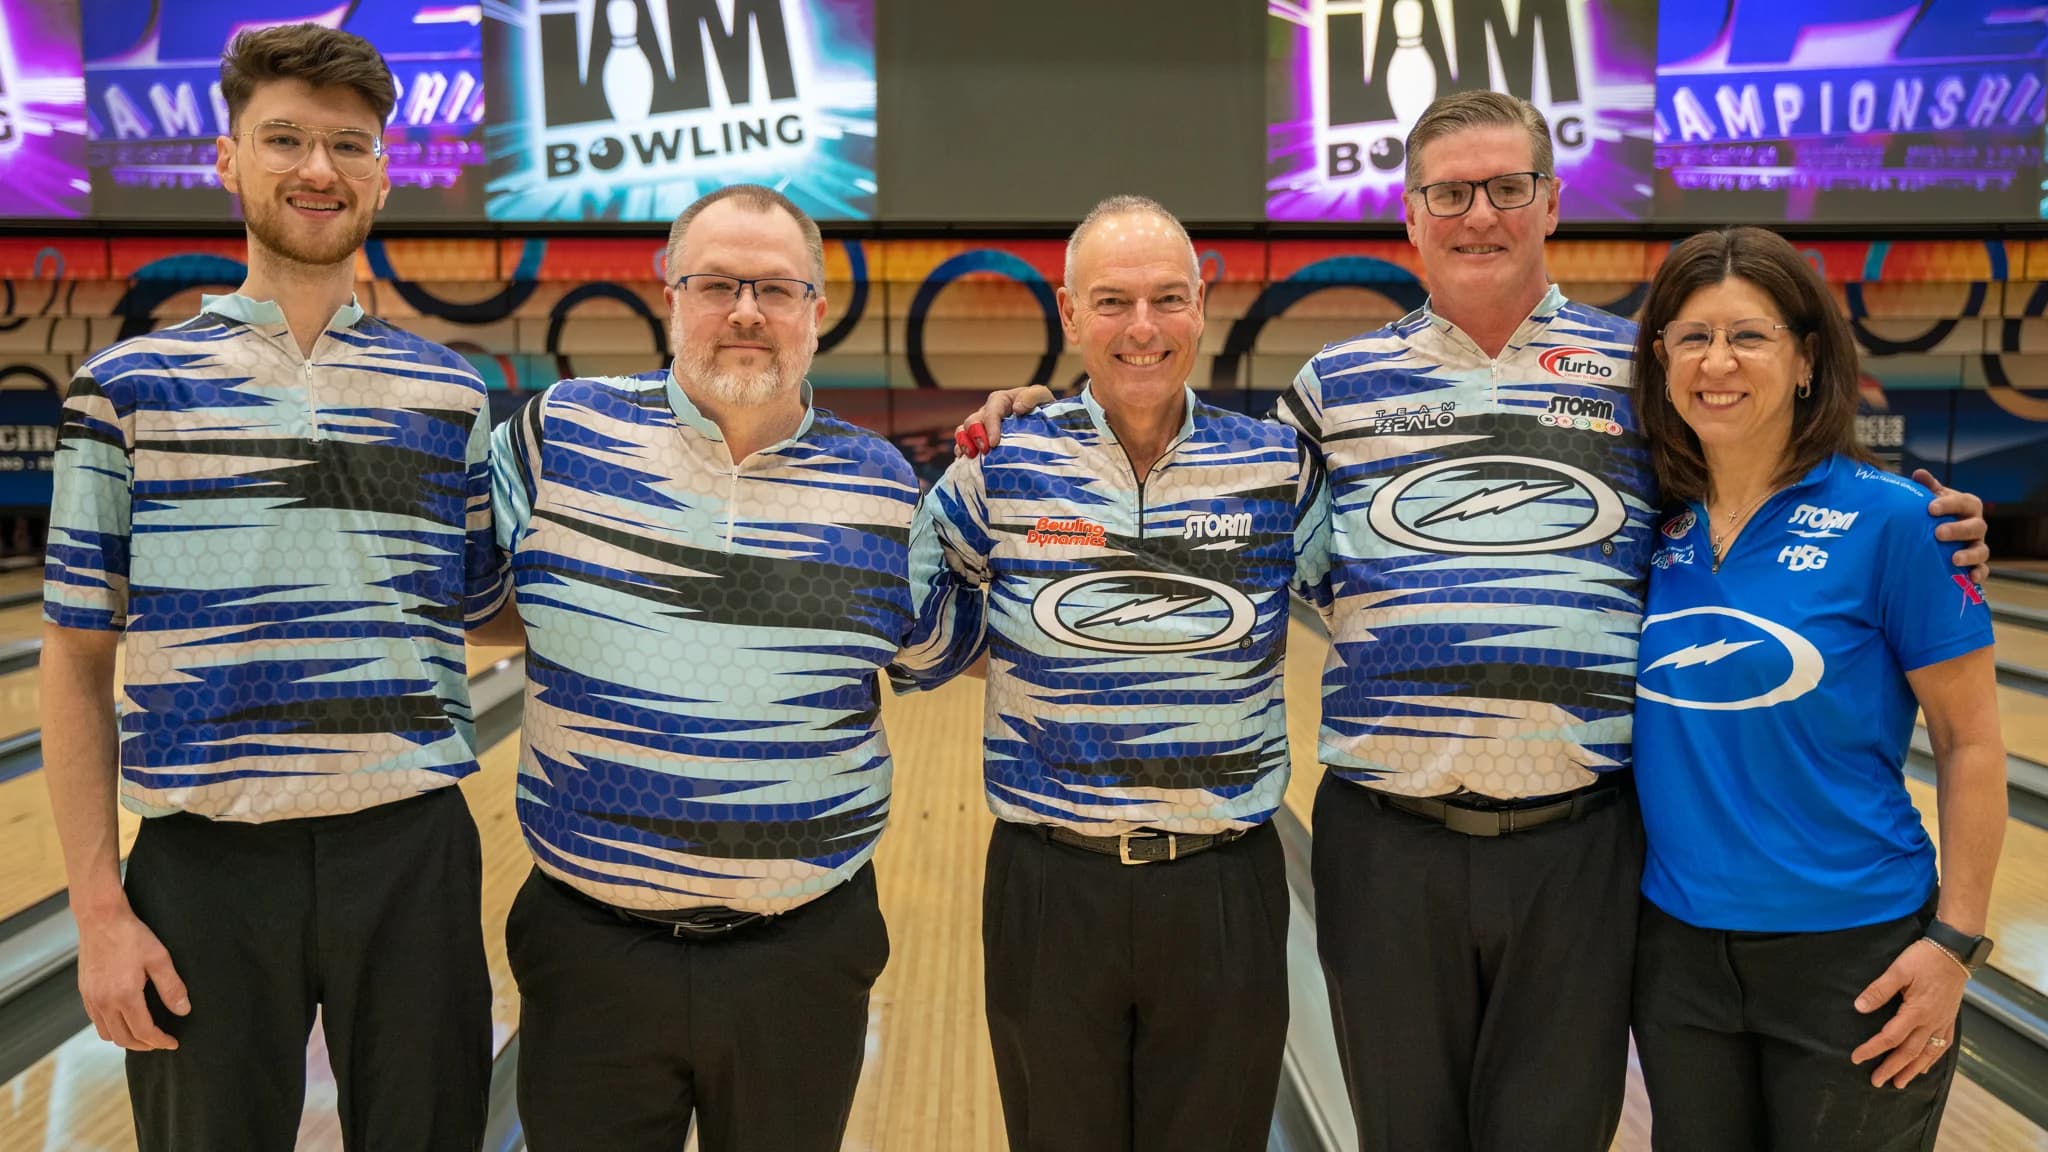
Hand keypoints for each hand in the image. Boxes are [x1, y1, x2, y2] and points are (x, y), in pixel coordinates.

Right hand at [76, 906, 188, 1050]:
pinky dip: (111, 1028)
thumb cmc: (131, 935)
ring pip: (106, 1033)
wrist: (100, 918)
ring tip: (144, 1035)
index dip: (160, 1041)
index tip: (173, 1043)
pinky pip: (96, 1021)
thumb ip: (172, 987)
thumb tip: (183, 1010)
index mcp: (124, 996)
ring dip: (126, 1039)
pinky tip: (124, 1020)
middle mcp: (103, 1002)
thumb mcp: (159, 958)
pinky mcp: (84, 992)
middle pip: (123, 1038)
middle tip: (161, 1042)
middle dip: (144, 1045)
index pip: (144, 1031)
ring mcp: (91, 998)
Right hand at [953, 386, 1056, 457]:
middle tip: (985, 450)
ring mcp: (982, 428)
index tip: (994, 443)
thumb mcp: (1042, 396)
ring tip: (970, 456)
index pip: (991, 411)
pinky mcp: (980, 441)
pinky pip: (964, 444)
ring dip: (964, 443)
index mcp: (1001, 401)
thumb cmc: (1042, 409)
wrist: (1045, 424)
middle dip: (975, 436)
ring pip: (964, 432)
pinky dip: (962, 452)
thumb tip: (1017, 408)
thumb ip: (1032, 396)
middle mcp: (987, 414)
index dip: (990, 426)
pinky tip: (964, 461)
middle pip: (973, 422)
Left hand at [1851, 938, 1967, 1087]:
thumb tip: (1859, 1008)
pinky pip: (1942, 1045)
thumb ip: (1879, 990)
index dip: (1872, 1049)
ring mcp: (1943, 1021)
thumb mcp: (1899, 970)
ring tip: (1900, 1083)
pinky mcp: (1949, 1018)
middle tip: (1876, 1082)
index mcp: (1917, 1011)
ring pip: (1928, 1053)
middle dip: (1892, 1068)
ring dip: (1913, 1070)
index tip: (1856, 1059)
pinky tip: (1925, 1066)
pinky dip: (1933, 1059)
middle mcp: (1932, 1021)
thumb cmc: (1925, 958)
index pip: (1890, 1037)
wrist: (1955, 951)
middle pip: (1909, 1052)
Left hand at [1912, 469, 1989, 583]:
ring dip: (1969, 555)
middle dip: (1958, 530)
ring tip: (1954, 559)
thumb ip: (1928, 487)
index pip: (1963, 502)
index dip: (1949, 504)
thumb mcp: (1933, 498)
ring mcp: (1977, 545)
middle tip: (1938, 533)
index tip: (1930, 508)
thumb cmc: (1935, 513)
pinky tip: (1971, 578)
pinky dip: (1979, 574)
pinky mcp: (1976, 564)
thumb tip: (1919, 474)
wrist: (1938, 535)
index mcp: (1968, 506)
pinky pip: (1983, 570)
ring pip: (1981, 550)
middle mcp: (1977, 526)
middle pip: (1975, 527)